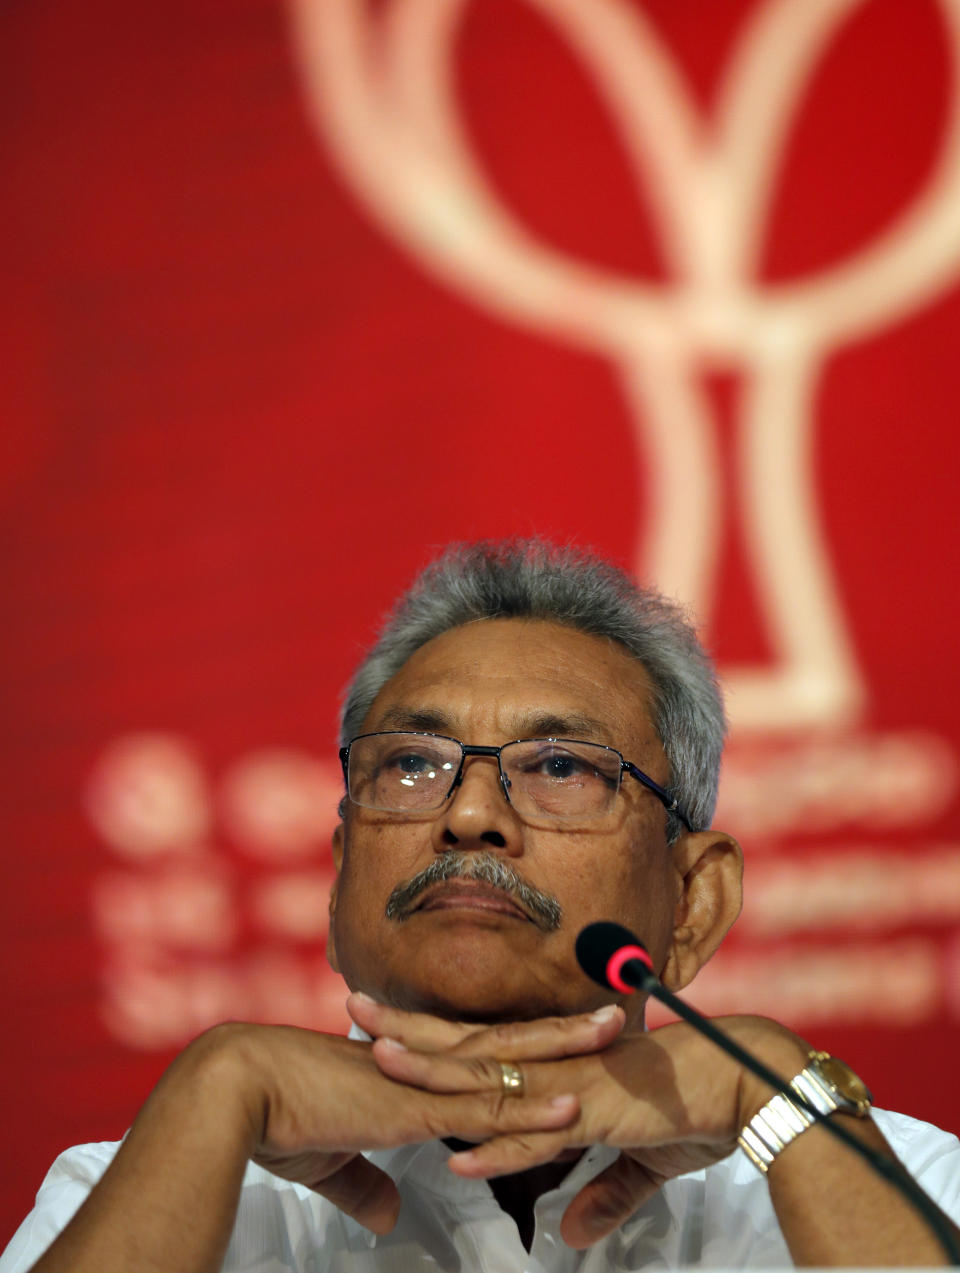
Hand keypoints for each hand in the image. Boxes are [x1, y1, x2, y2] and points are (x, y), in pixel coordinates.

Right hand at [188, 1005, 624, 1235]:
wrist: (239, 1091)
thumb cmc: (276, 1117)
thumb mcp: (331, 1160)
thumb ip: (366, 1183)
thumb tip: (387, 1214)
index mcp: (410, 1068)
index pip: (482, 1049)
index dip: (526, 1043)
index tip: (566, 1033)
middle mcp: (426, 1064)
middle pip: (511, 1040)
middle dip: (565, 1029)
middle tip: (617, 1010)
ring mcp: (424, 1083)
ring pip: (511, 1063)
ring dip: (566, 1051)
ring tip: (615, 1033)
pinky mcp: (413, 1111)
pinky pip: (484, 1112)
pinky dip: (531, 1112)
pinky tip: (570, 1109)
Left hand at [366, 1011, 809, 1246]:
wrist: (748, 1083)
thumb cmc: (694, 1106)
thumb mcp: (639, 1159)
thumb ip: (600, 1192)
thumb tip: (567, 1232)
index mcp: (561, 1064)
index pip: (483, 1045)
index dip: (431, 1036)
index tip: (382, 1022)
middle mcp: (559, 1066)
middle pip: (470, 1045)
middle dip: (409, 1028)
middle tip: (352, 1004)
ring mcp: (575, 1087)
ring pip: (493, 1079)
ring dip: (435, 1075)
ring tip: (381, 1061)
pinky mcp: (602, 1117)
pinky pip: (543, 1138)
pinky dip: (502, 1150)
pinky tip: (461, 1161)